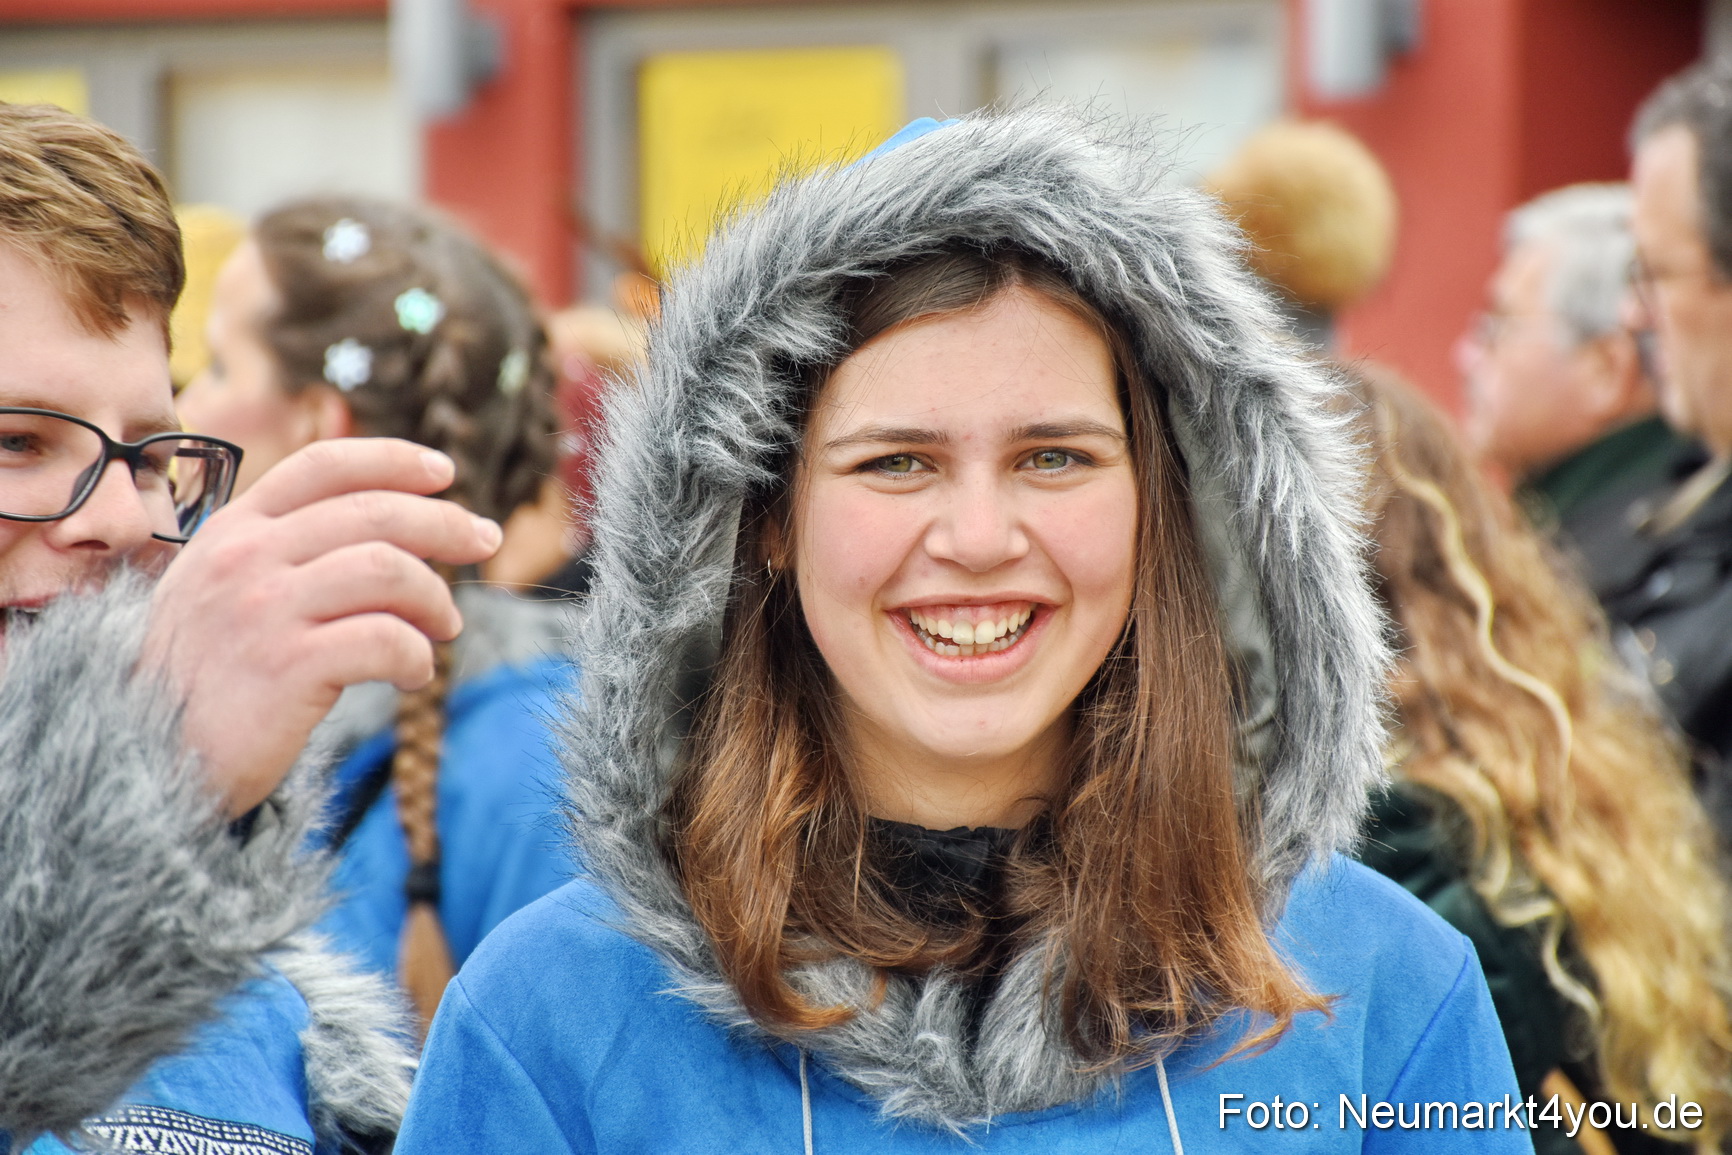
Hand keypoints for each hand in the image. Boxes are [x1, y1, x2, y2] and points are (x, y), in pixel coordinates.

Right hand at [145, 439, 502, 813]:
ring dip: (435, 598)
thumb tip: (388, 523)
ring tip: (444, 629)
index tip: (445, 474)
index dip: (394, 460)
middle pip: (374, 512)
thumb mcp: (223, 590)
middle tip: (484, 543)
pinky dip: (416, 656)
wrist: (145, 762)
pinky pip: (386, 640)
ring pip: (389, 570)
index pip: (324, 465)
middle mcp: (244, 558)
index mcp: (233, 530)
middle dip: (445, 523)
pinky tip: (413, 675)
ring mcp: (262, 610)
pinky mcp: (286, 667)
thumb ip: (282, 550)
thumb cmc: (205, 677)